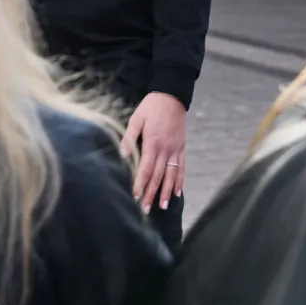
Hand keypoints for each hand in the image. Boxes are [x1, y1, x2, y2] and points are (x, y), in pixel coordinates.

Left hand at [119, 92, 186, 213]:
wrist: (172, 95)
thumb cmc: (152, 106)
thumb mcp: (137, 118)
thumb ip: (130, 137)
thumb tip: (123, 155)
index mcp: (153, 143)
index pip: (146, 169)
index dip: (140, 184)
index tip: (135, 197)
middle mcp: (166, 149)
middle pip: (158, 176)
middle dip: (151, 193)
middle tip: (145, 209)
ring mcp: (176, 149)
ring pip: (171, 175)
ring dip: (167, 192)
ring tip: (163, 206)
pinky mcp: (182, 147)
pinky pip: (182, 167)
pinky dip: (180, 180)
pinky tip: (178, 192)